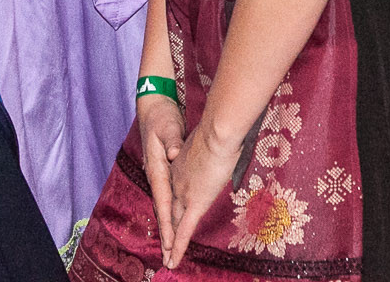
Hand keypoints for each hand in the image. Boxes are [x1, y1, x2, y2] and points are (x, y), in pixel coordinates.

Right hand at [135, 92, 185, 248]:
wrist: (154, 107)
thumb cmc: (161, 117)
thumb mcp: (167, 126)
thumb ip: (171, 140)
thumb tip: (173, 154)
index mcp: (157, 169)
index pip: (163, 203)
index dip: (167, 225)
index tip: (171, 243)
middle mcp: (156, 175)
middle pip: (163, 210)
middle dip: (167, 234)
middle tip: (170, 258)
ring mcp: (160, 174)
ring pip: (165, 206)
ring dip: (168, 227)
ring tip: (172, 248)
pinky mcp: (166, 170)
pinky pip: (169, 196)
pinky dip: (171, 212)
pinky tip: (174, 222)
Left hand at [164, 111, 240, 268]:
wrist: (218, 131)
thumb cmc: (222, 129)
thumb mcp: (213, 139)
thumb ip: (213, 148)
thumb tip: (225, 144)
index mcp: (181, 164)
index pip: (176, 187)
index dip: (174, 200)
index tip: (174, 210)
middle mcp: (178, 180)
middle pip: (171, 208)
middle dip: (168, 227)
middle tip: (164, 244)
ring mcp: (184, 193)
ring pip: (174, 223)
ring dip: (170, 244)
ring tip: (167, 260)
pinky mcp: (194, 203)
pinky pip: (184, 231)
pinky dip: (178, 247)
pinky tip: (173, 261)